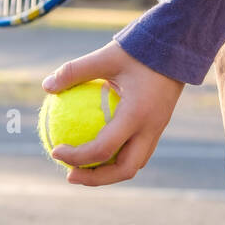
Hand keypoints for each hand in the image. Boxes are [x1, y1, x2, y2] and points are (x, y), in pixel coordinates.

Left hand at [41, 41, 184, 185]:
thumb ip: (75, 71)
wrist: (178, 46)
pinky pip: (138, 151)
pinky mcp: (158, 127)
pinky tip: (97, 148)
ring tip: (82, 168)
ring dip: (109, 172)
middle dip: (96, 179)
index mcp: (137, 115)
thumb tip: (46, 86)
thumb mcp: (105, 56)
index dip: (77, 157)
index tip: (55, 152)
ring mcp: (158, 130)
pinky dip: (117, 156)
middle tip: (69, 175)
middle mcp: (151, 128)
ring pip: (134, 164)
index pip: (104, 149)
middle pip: (125, 170)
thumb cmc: (140, 50)